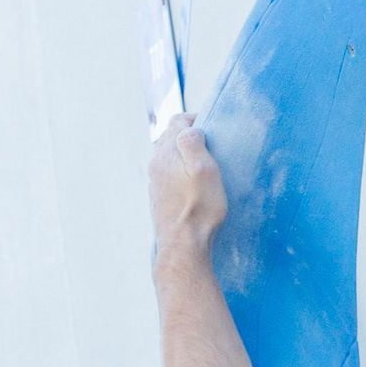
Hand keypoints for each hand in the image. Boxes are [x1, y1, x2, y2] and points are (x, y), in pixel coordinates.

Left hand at [148, 114, 227, 263]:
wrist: (183, 247)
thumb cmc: (199, 209)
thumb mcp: (204, 170)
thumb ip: (193, 143)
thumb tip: (189, 128)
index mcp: (166, 153)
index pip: (177, 122)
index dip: (194, 119)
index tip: (211, 127)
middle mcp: (156, 165)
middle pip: (170, 138)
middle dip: (188, 136)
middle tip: (210, 145)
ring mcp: (155, 183)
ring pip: (168, 157)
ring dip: (183, 156)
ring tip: (202, 166)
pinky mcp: (158, 199)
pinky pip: (167, 176)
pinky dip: (179, 173)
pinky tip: (192, 187)